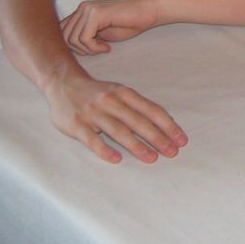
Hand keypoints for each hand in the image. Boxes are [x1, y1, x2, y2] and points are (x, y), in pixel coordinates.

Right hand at [42, 71, 187, 163]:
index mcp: (125, 93)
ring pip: (119, 131)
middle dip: (158, 138)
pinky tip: (117, 159)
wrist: (63, 83)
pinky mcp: (76, 124)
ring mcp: (93, 113)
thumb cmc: (99, 92)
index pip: (152, 110)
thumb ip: (140, 106)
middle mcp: (111, 101)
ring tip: (151, 158)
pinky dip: (105, 150)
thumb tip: (167, 122)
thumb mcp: (120, 93)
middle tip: (172, 152)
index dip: (168, 126)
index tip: (181, 140)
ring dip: (137, 145)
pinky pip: (92, 139)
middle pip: (139, 122)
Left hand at [60, 0, 161, 54]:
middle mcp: (82, 8)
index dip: (74, 46)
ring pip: (72, 39)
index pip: (62, 32)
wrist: (149, 11)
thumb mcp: (102, 32)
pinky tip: (107, 48)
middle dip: (79, 50)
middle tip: (98, 51)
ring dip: (88, 50)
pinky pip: (84, 38)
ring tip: (103, 49)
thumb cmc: (130, 23)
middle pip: (64, 37)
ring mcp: (88, 9)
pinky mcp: (96, 14)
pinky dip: (94, 48)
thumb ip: (86, 35)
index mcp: (82, 11)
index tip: (92, 50)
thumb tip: (68, 48)